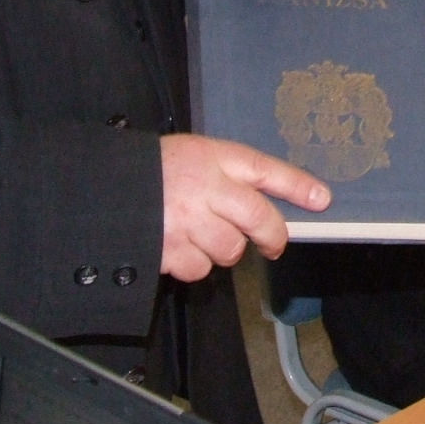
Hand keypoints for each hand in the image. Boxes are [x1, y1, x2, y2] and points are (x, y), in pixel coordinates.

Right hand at [159, 134, 329, 280]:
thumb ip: (230, 175)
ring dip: (225, 250)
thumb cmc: (154, 170)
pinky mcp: (169, 248)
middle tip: (272, 243)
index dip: (297, 185)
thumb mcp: (194, 155)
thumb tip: (268, 204)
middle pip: (258, 217)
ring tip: (207, 236)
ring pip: (231, 249)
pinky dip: (195, 263)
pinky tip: (180, 246)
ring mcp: (188, 219)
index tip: (321, 199)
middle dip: (271, 235)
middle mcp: (206, 187)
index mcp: (213, 157)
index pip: (265, 169)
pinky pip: (200, 267)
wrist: (103, 187)